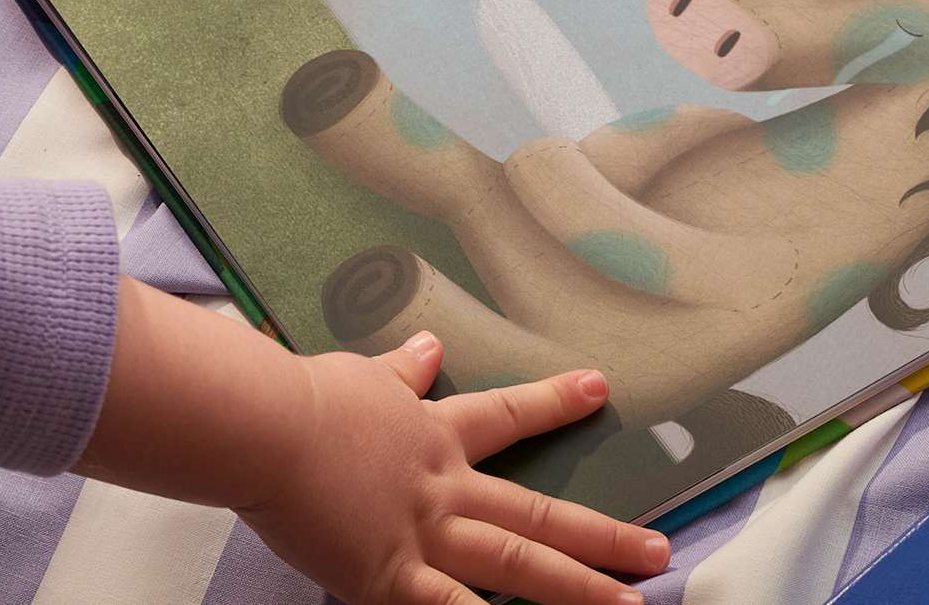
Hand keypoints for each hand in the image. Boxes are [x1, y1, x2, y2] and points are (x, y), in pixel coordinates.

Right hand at [241, 336, 666, 603]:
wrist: (269, 427)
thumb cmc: (306, 398)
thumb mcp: (361, 376)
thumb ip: (402, 372)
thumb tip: (430, 347)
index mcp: (433, 435)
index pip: (506, 415)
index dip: (554, 403)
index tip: (599, 389)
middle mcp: (444, 487)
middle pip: (536, 514)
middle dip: (602, 534)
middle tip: (659, 551)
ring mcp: (426, 535)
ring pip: (518, 567)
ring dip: (578, 589)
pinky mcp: (393, 579)